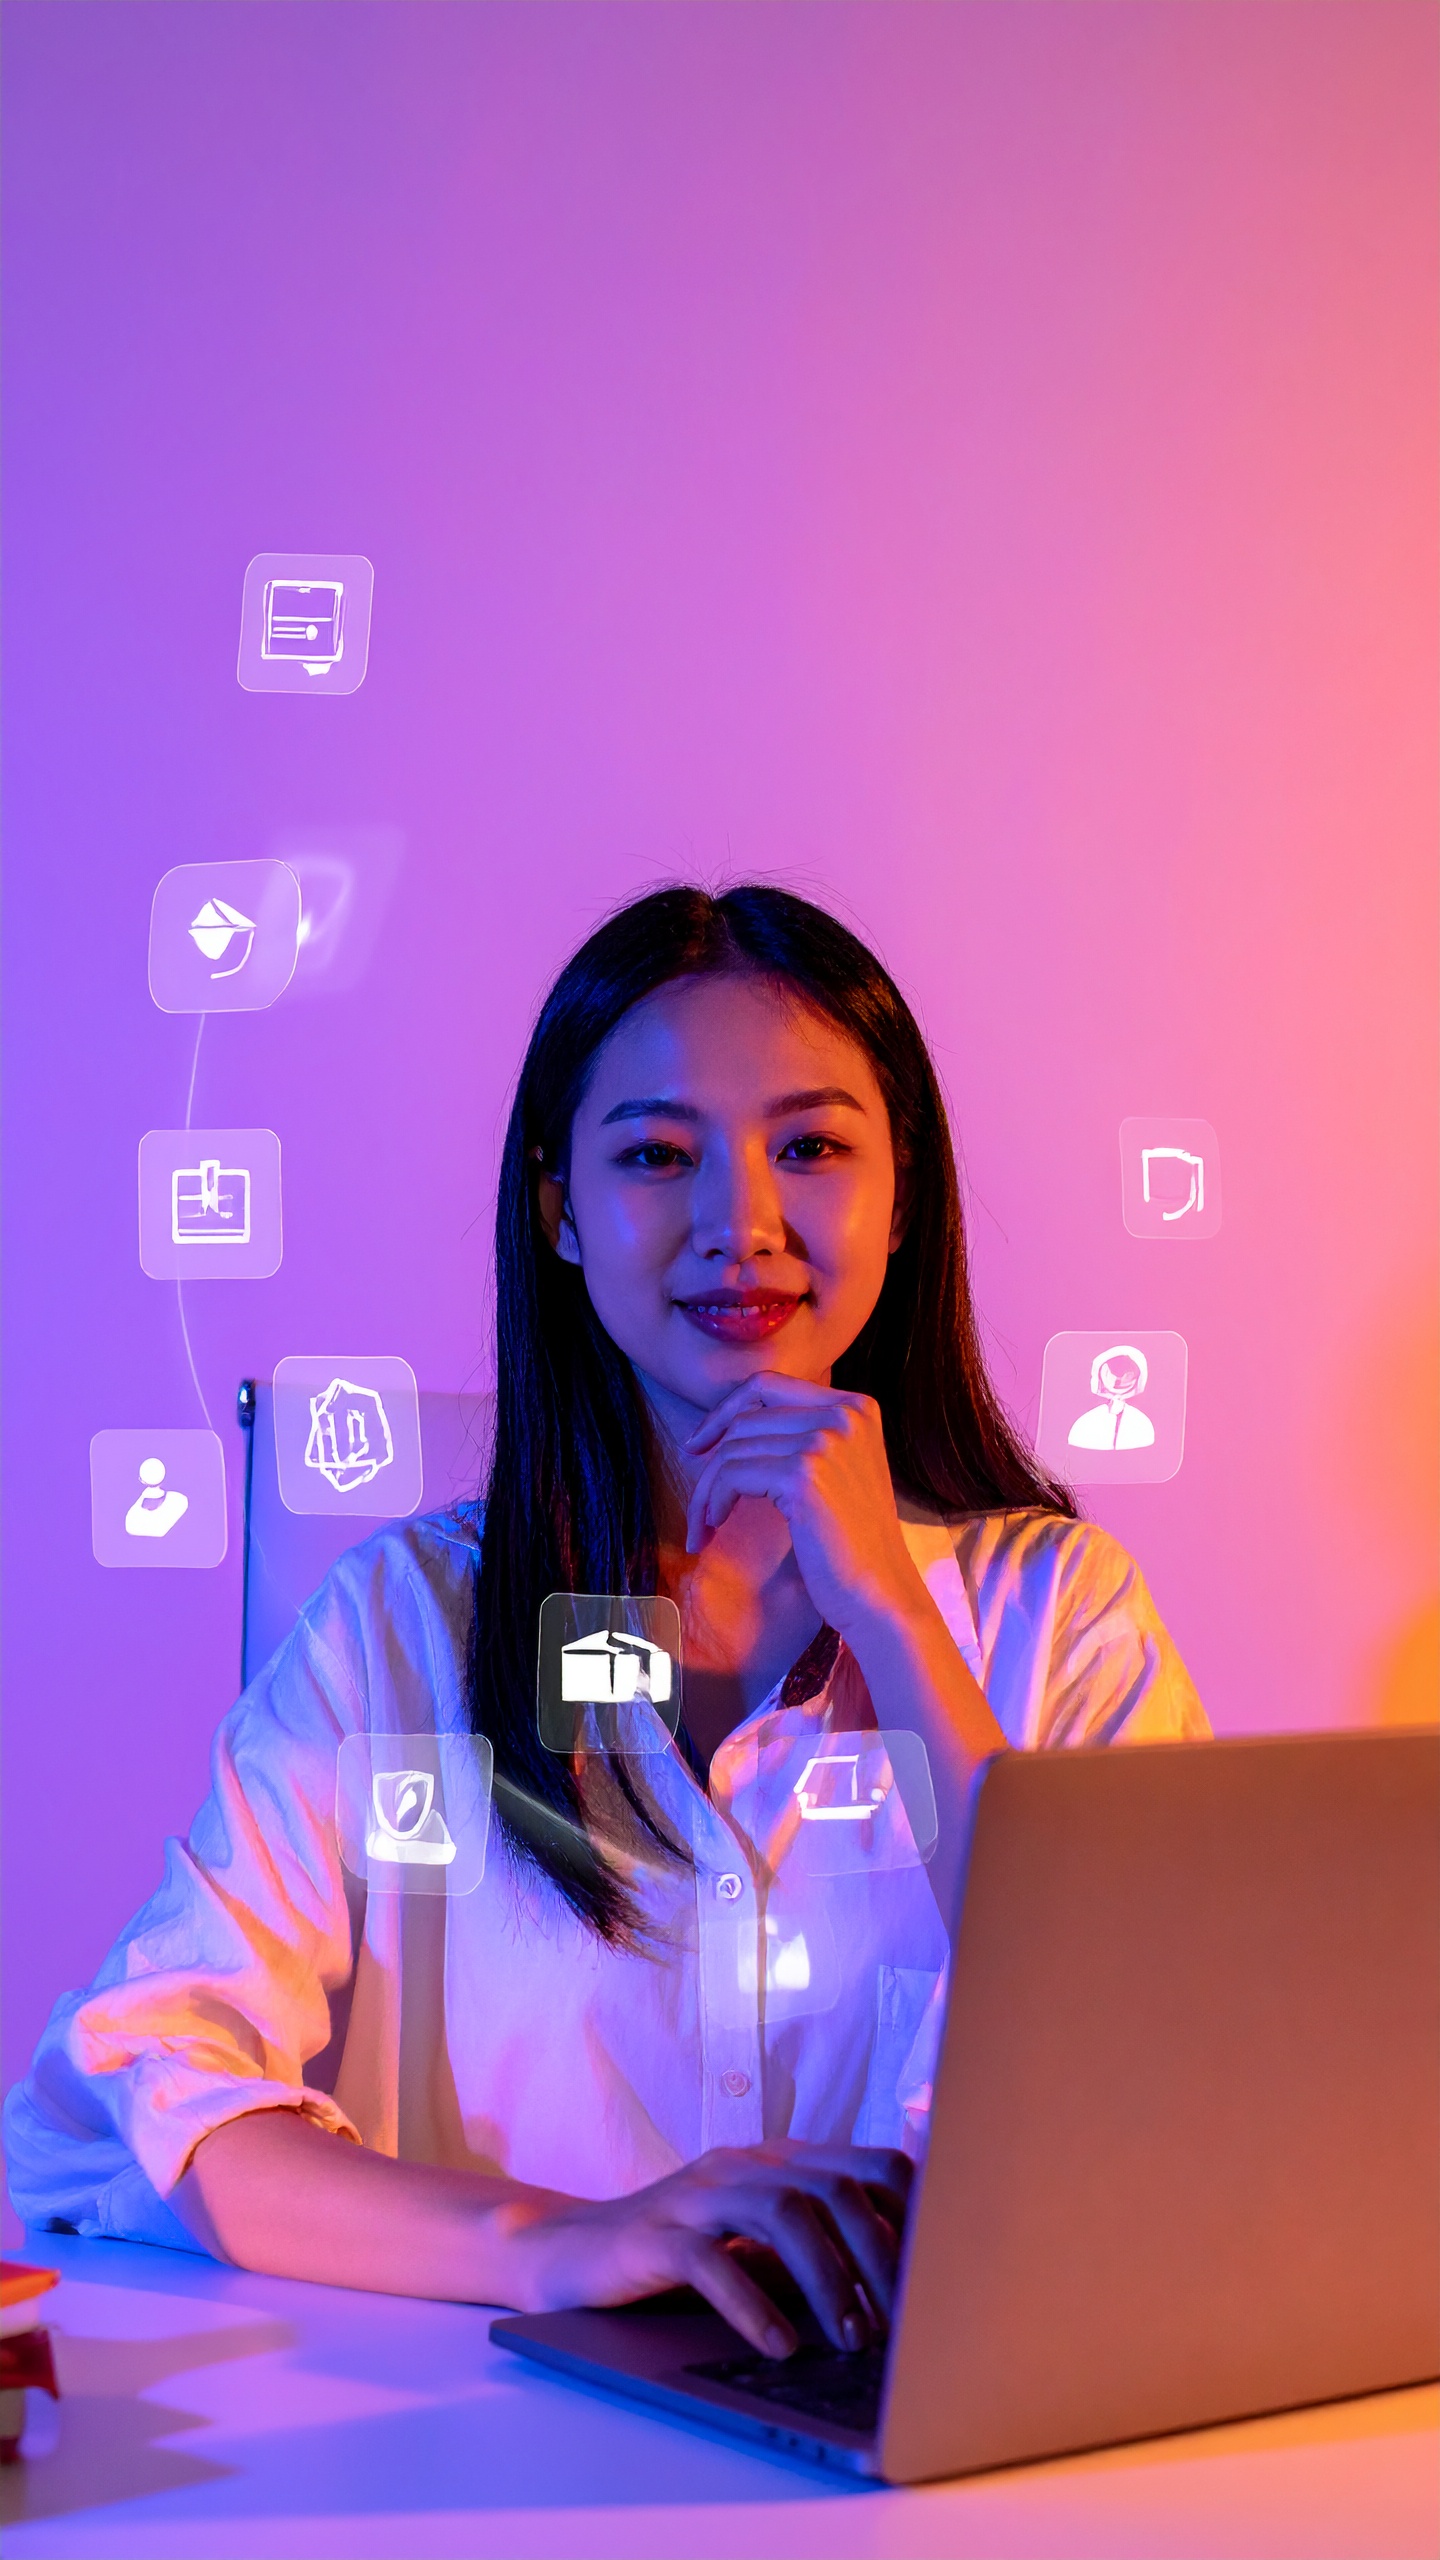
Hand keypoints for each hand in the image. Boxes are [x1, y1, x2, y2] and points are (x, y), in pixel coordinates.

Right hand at [507, 2140, 912, 2357]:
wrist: (573, 2251)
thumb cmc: (681, 2253)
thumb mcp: (758, 2240)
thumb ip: (816, 2243)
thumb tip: (900, 2291)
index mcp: (780, 2161)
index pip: (870, 2165)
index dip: (913, 2214)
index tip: (940, 2275)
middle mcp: (746, 2165)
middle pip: (834, 2189)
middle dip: (878, 2259)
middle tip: (902, 2327)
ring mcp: (699, 2194)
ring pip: (782, 2213)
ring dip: (828, 2280)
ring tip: (850, 2340)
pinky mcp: (656, 2235)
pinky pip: (712, 2260)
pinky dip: (753, 2305)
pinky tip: (778, 2344)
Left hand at [683, 1372, 929, 1644]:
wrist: (880, 1593)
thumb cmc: (852, 1543)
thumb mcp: (838, 1470)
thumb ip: (801, 1435)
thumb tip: (726, 1424)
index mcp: (857, 1407)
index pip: (768, 1384)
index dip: (725, 1411)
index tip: (700, 1444)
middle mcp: (845, 1414)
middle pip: (745, 1419)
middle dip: (711, 1461)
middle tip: (699, 1503)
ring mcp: (825, 1441)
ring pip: (733, 1449)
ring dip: (708, 1490)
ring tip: (704, 1524)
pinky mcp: (803, 1475)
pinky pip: (732, 1475)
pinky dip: (714, 1500)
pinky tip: (716, 1525)